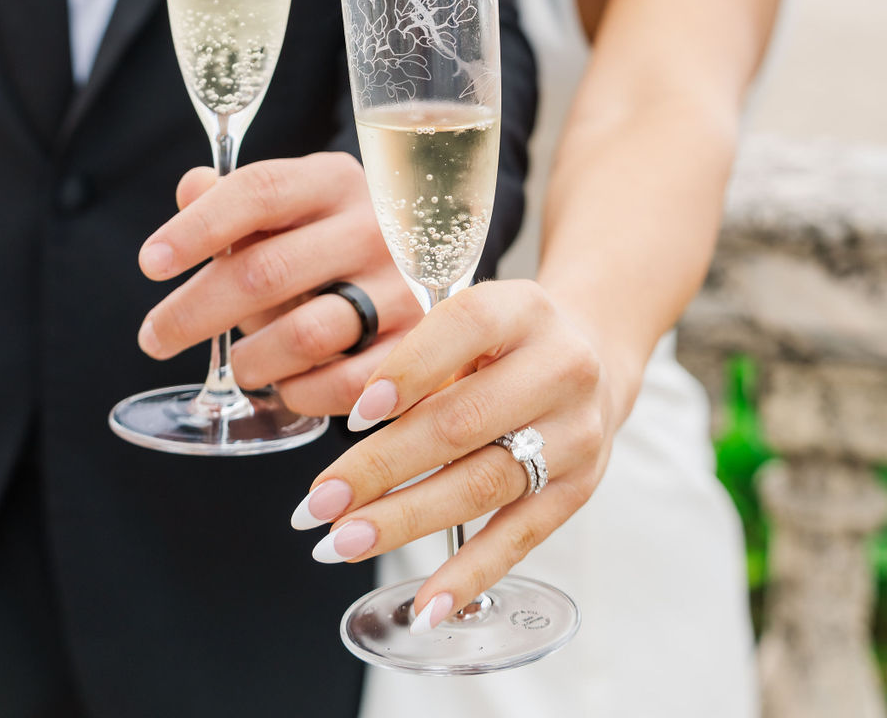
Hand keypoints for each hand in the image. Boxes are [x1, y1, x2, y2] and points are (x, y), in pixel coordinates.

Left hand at [136, 151, 420, 413]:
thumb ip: (237, 198)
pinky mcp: (413, 347)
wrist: (421, 273)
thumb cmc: (331, 239)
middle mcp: (375, 228)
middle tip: (154, 336)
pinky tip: (284, 383)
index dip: (198, 227)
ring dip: (250, 358)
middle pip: (265, 270)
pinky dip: (298, 391)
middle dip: (194, 310)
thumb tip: (191, 187)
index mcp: (335, 180)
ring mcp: (400, 288)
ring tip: (238, 362)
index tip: (150, 262)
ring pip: (301, 335)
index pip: (259, 190)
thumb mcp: (291, 207)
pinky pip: (340, 385)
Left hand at [288, 280, 620, 625]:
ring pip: (482, 484)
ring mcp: (574, 434)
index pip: (464, 328)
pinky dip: (469, 574)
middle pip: (462, 423)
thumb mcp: (472, 320)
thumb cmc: (506, 340)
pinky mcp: (577, 490)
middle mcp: (559, 368)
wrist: (595, 356)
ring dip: (405, 521)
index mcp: (523, 309)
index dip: (407, 371)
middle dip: (380, 468)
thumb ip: (423, 357)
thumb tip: (360, 422)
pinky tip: (425, 604)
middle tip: (318, 502)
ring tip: (341, 542)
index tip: (355, 416)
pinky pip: (519, 538)